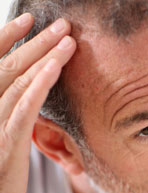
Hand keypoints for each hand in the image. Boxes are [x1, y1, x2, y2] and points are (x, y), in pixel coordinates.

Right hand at [0, 13, 75, 192]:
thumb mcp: (6, 137)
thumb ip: (16, 113)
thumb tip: (31, 95)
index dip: (11, 40)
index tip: (31, 21)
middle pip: (13, 67)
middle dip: (38, 43)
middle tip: (63, 25)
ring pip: (21, 83)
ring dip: (46, 58)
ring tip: (68, 40)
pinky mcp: (8, 143)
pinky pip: (25, 108)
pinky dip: (40, 85)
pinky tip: (56, 67)